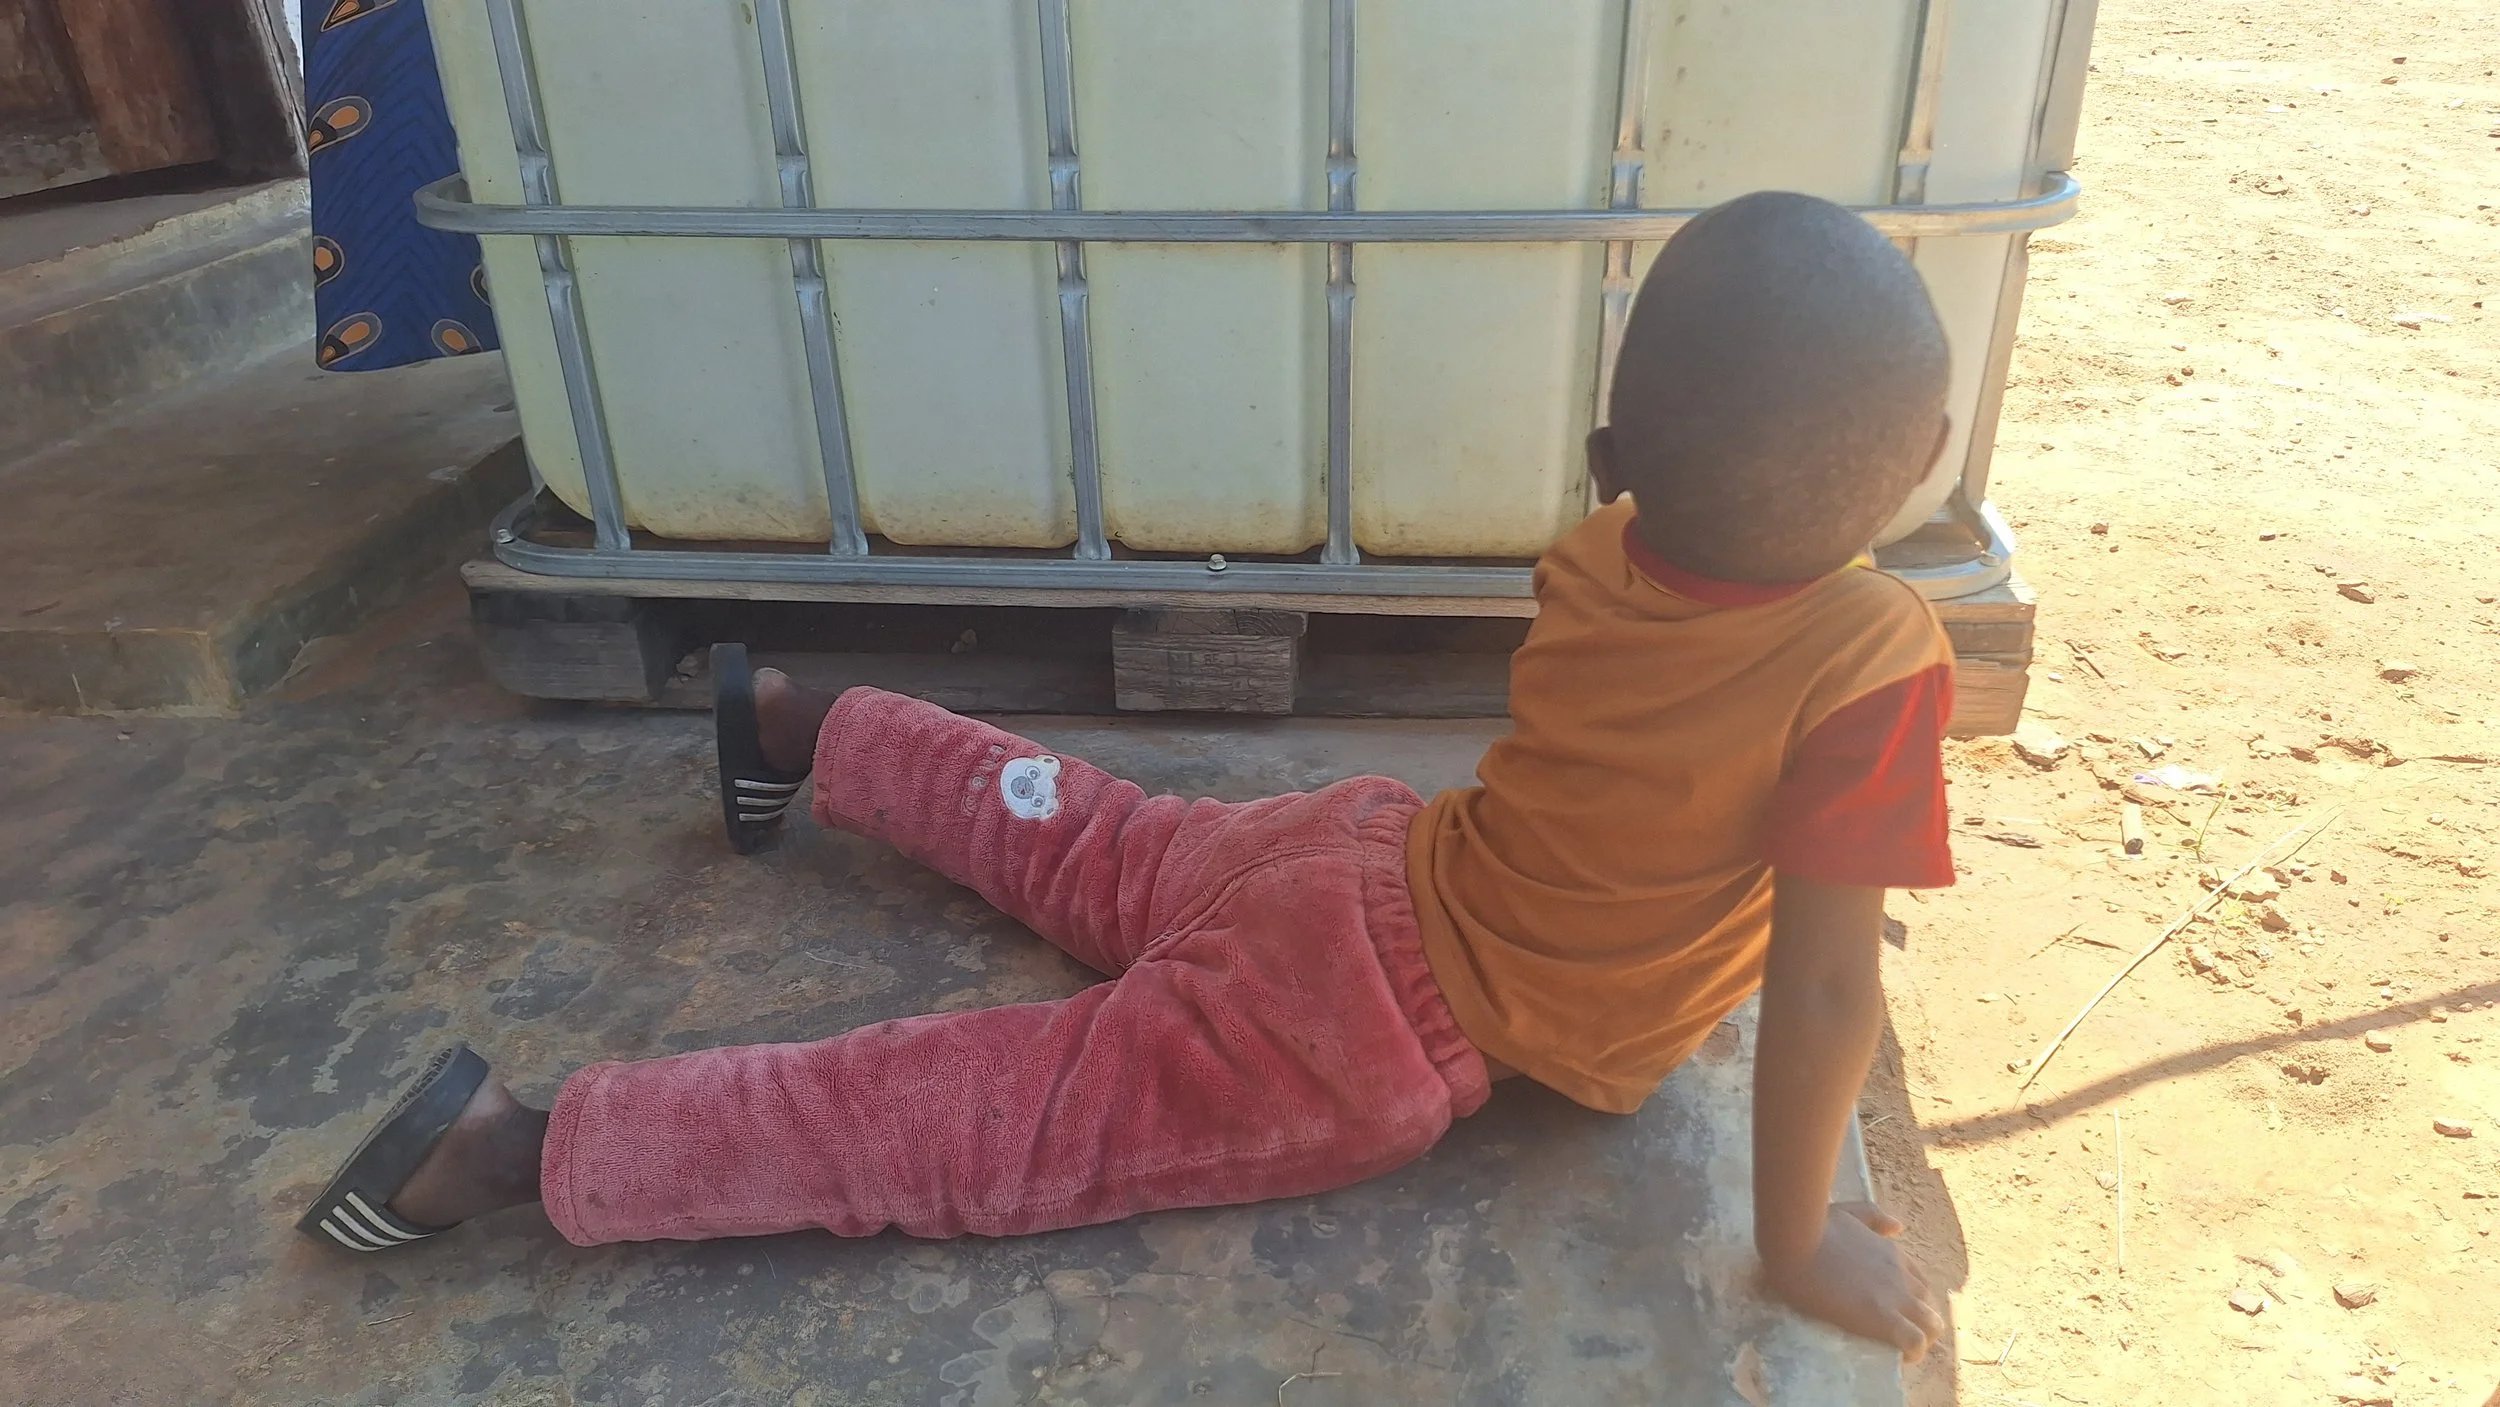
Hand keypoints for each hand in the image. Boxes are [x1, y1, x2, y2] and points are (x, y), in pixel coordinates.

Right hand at [1762, 1202, 1944, 1361]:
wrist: (1795, 1242)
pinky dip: (1914, 1353)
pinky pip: (1915, 1342)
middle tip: (1895, 1334)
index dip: (1911, 1300)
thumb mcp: (1846, 1212)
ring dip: (1922, 1339)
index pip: (1918, 1282)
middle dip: (1919, 1321)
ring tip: (1899, 1350)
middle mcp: (1901, 1275)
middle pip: (1930, 1305)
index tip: (1893, 1312)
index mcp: (1892, 1253)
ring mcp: (1896, 1297)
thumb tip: (1898, 1226)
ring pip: (1932, 1325)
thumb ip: (1872, 1216)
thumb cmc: (1812, 1227)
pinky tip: (1900, 1357)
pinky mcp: (1884, 1318)